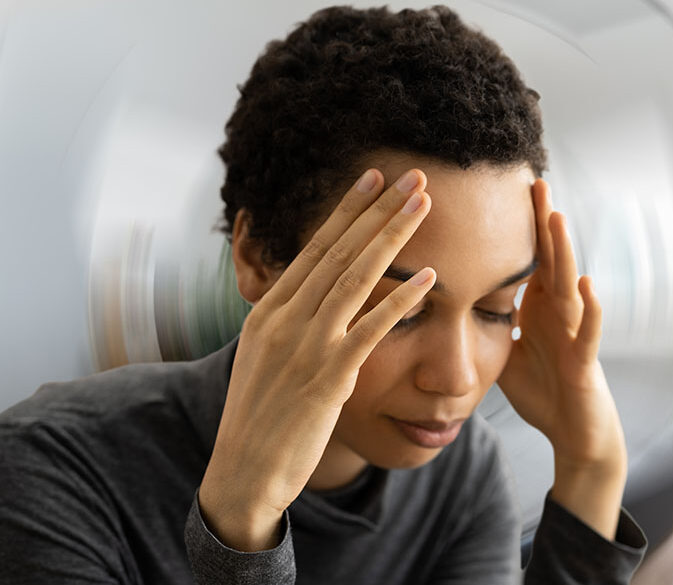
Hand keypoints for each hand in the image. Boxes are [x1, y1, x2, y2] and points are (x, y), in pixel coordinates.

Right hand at [198, 168, 435, 550]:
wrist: (243, 472)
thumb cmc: (258, 418)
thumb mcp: (263, 358)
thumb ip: (288, 324)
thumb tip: (311, 298)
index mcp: (268, 311)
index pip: (314, 247)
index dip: (348, 210)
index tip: (374, 179)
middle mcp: (284, 319)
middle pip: (340, 251)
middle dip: (380, 209)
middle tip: (413, 176)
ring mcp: (305, 346)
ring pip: (356, 277)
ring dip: (393, 237)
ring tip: (424, 205)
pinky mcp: (328, 378)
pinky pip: (371, 330)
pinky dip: (401, 301)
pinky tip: (429, 279)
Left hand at [497, 179, 626, 537]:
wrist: (574, 432)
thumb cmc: (543, 389)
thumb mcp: (505, 350)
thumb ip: (485, 322)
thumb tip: (446, 302)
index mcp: (539, 306)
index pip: (527, 257)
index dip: (518, 226)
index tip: (504, 188)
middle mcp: (559, 312)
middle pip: (550, 259)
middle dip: (542, 221)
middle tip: (534, 180)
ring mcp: (574, 333)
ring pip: (571, 285)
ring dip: (565, 251)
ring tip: (557, 217)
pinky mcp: (585, 361)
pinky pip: (589, 332)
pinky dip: (590, 309)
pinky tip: (587, 285)